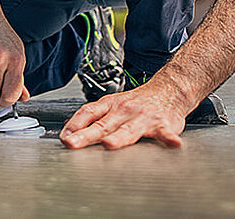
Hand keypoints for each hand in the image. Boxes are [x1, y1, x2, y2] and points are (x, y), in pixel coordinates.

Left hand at [59, 83, 187, 149]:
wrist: (169, 90)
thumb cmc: (138, 103)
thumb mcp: (113, 105)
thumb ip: (94, 119)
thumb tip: (69, 131)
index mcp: (110, 105)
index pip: (87, 113)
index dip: (74, 124)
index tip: (63, 137)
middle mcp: (124, 110)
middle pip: (102, 125)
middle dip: (86, 135)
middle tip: (72, 144)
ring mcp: (143, 117)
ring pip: (129, 130)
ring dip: (119, 137)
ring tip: (109, 144)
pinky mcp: (163, 124)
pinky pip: (165, 133)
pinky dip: (169, 138)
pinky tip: (172, 144)